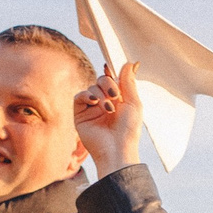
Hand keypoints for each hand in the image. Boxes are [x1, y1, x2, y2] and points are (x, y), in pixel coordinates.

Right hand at [73, 60, 142, 178]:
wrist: (116, 149)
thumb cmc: (128, 130)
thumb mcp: (133, 103)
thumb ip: (129, 82)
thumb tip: (130, 62)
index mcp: (118, 99)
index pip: (112, 79)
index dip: (112, 73)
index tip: (112, 69)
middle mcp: (104, 102)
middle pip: (101, 80)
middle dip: (108, 83)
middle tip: (114, 94)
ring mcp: (91, 108)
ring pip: (92, 87)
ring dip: (100, 93)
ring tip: (108, 108)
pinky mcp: (80, 115)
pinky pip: (79, 97)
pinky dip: (86, 95)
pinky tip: (94, 101)